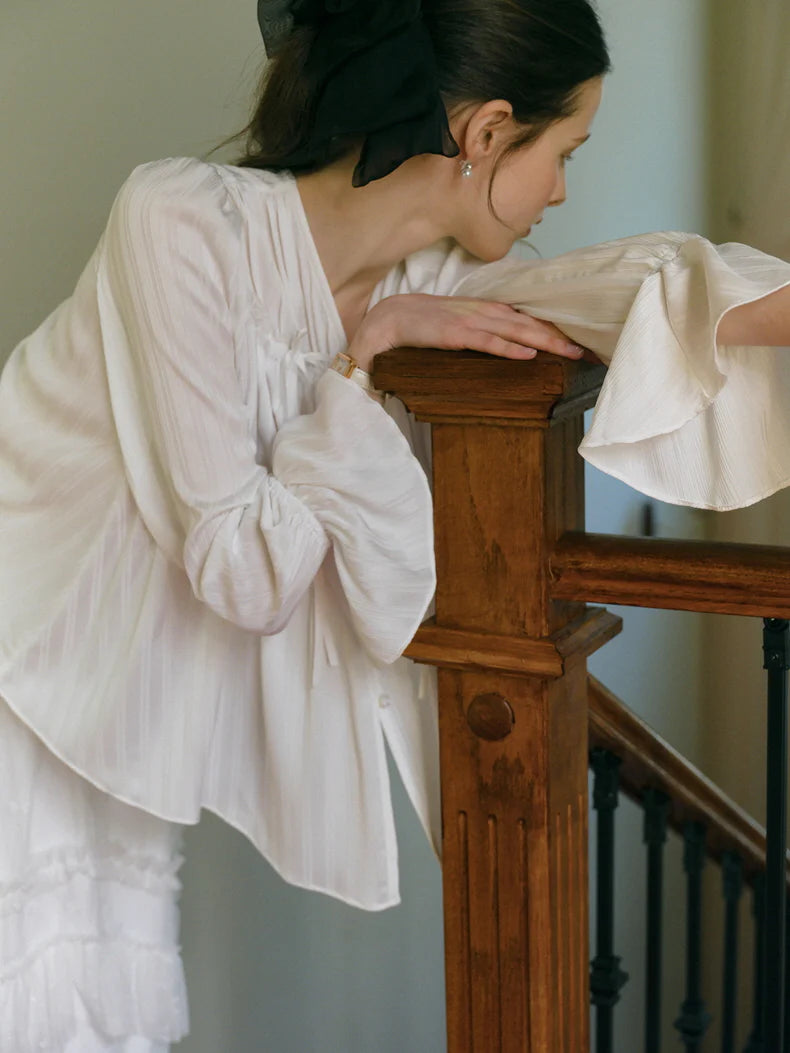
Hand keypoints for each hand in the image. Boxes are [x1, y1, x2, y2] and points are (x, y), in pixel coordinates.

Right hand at [347, 293, 587, 370]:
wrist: (390, 318)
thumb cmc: (426, 324)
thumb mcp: (462, 324)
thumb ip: (487, 331)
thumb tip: (515, 345)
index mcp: (488, 310)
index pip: (530, 318)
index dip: (558, 328)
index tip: (583, 341)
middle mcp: (485, 312)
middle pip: (532, 323)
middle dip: (562, 336)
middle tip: (590, 350)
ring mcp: (471, 321)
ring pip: (517, 330)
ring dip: (545, 341)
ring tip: (571, 352)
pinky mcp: (455, 334)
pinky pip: (487, 341)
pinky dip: (509, 347)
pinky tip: (528, 354)